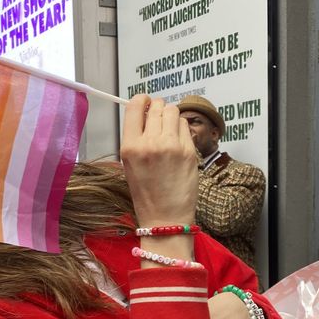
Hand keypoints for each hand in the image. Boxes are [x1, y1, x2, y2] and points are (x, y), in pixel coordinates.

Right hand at [121, 96, 198, 227]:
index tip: (145, 105)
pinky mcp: (189, 151)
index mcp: (130, 146)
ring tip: (169, 133)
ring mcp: (171, 145)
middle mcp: (150, 142)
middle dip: (157, 109)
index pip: (135, 105)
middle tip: (158, 123)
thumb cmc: (146, 193)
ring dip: (171, 117)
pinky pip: (185, 126)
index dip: (142, 101)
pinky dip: (181, 129)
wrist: (165, 218)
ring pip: (173, 111)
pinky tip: (178, 143)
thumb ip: (135, 137)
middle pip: (157, 105)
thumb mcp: (129, 164)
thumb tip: (145, 114)